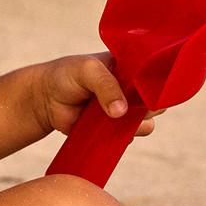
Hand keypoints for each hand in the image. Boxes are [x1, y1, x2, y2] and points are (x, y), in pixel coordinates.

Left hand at [35, 53, 160, 137]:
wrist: (46, 97)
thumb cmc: (68, 75)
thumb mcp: (87, 71)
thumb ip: (105, 86)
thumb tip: (121, 112)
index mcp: (133, 67)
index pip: (158, 76)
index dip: (159, 84)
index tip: (148, 91)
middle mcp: (134, 89)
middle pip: (157, 102)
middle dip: (148, 106)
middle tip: (129, 104)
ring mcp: (126, 110)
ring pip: (146, 123)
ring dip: (135, 124)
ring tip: (112, 115)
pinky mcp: (115, 129)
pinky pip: (129, 137)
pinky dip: (122, 136)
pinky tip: (106, 127)